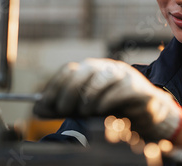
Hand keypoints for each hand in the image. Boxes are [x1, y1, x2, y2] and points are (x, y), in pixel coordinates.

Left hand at [33, 58, 181, 140]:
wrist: (145, 114)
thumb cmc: (112, 108)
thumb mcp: (84, 108)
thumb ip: (62, 107)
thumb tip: (37, 109)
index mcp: (91, 69)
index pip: (69, 70)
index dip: (55, 87)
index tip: (46, 105)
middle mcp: (106, 68)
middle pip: (84, 70)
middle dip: (70, 92)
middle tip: (65, 110)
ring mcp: (123, 75)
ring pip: (102, 78)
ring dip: (89, 97)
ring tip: (85, 111)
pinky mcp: (137, 87)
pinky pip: (120, 90)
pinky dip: (107, 101)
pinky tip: (101, 110)